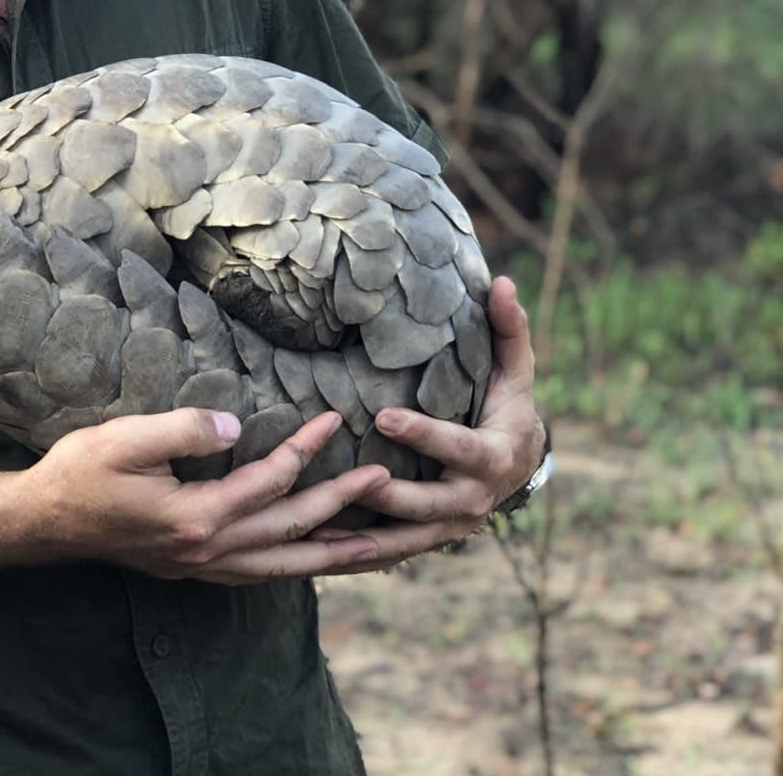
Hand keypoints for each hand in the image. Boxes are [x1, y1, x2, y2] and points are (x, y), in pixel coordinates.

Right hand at [22, 407, 387, 583]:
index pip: (269, 482)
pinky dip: (298, 566)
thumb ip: (184, 430)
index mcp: (195, 518)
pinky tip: (315, 558)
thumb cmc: (80, 472)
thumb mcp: (125, 438)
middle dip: (343, 505)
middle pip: (292, 530)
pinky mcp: (195, 570)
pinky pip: (263, 574)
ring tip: (381, 544)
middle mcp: (208, 552)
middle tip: (387, 482)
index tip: (335, 418)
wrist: (44, 522)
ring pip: (285, 565)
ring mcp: (203, 568)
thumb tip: (237, 425)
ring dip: (334, 553)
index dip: (306, 449)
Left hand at [311, 275, 545, 572]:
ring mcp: (449, 527)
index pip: (456, 446)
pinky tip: (316, 551)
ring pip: (403, 539)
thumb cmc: (509, 406)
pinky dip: (357, 555)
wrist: (521, 465)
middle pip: (425, 503)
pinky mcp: (428, 539)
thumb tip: (503, 283)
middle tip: (345, 477)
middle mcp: (472, 501)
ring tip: (318, 529)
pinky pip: (390, 552)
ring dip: (363, 538)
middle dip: (386, 494)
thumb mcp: (515, 370)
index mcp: (491, 456)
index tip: (383, 416)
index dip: (423, 433)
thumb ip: (509, 329)